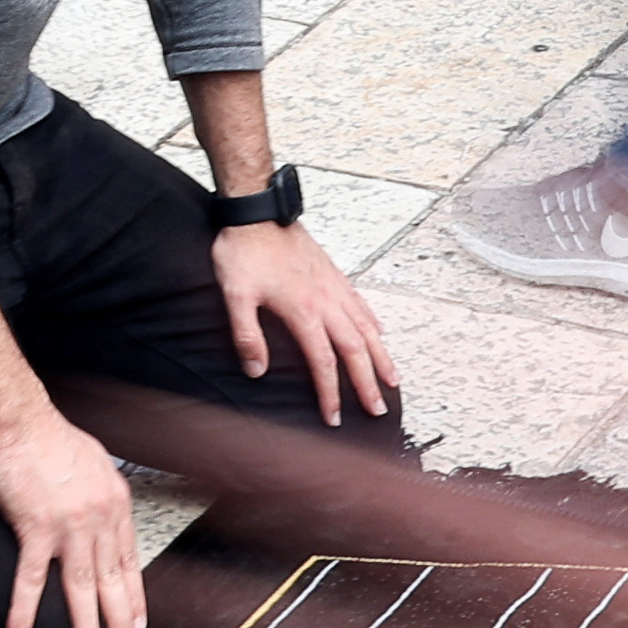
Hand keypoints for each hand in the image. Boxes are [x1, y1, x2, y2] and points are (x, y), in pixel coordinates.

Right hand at [0, 408, 146, 627]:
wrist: (21, 421)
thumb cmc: (51, 437)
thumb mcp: (95, 462)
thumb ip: (101, 492)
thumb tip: (104, 508)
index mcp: (114, 505)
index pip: (129, 560)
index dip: (133, 595)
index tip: (137, 622)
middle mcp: (98, 520)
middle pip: (111, 580)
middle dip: (118, 620)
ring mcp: (68, 528)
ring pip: (80, 586)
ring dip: (85, 624)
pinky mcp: (34, 529)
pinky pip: (29, 579)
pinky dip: (24, 609)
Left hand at [210, 220, 394, 421]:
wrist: (256, 208)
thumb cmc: (243, 249)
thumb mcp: (235, 295)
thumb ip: (247, 336)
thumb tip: (257, 371)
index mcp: (303, 311)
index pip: (324, 363)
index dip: (331, 394)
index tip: (335, 418)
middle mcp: (326, 300)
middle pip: (355, 350)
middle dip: (367, 384)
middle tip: (377, 411)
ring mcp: (333, 285)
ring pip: (366, 328)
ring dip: (381, 357)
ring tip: (392, 380)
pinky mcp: (333, 273)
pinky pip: (361, 304)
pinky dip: (373, 323)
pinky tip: (379, 334)